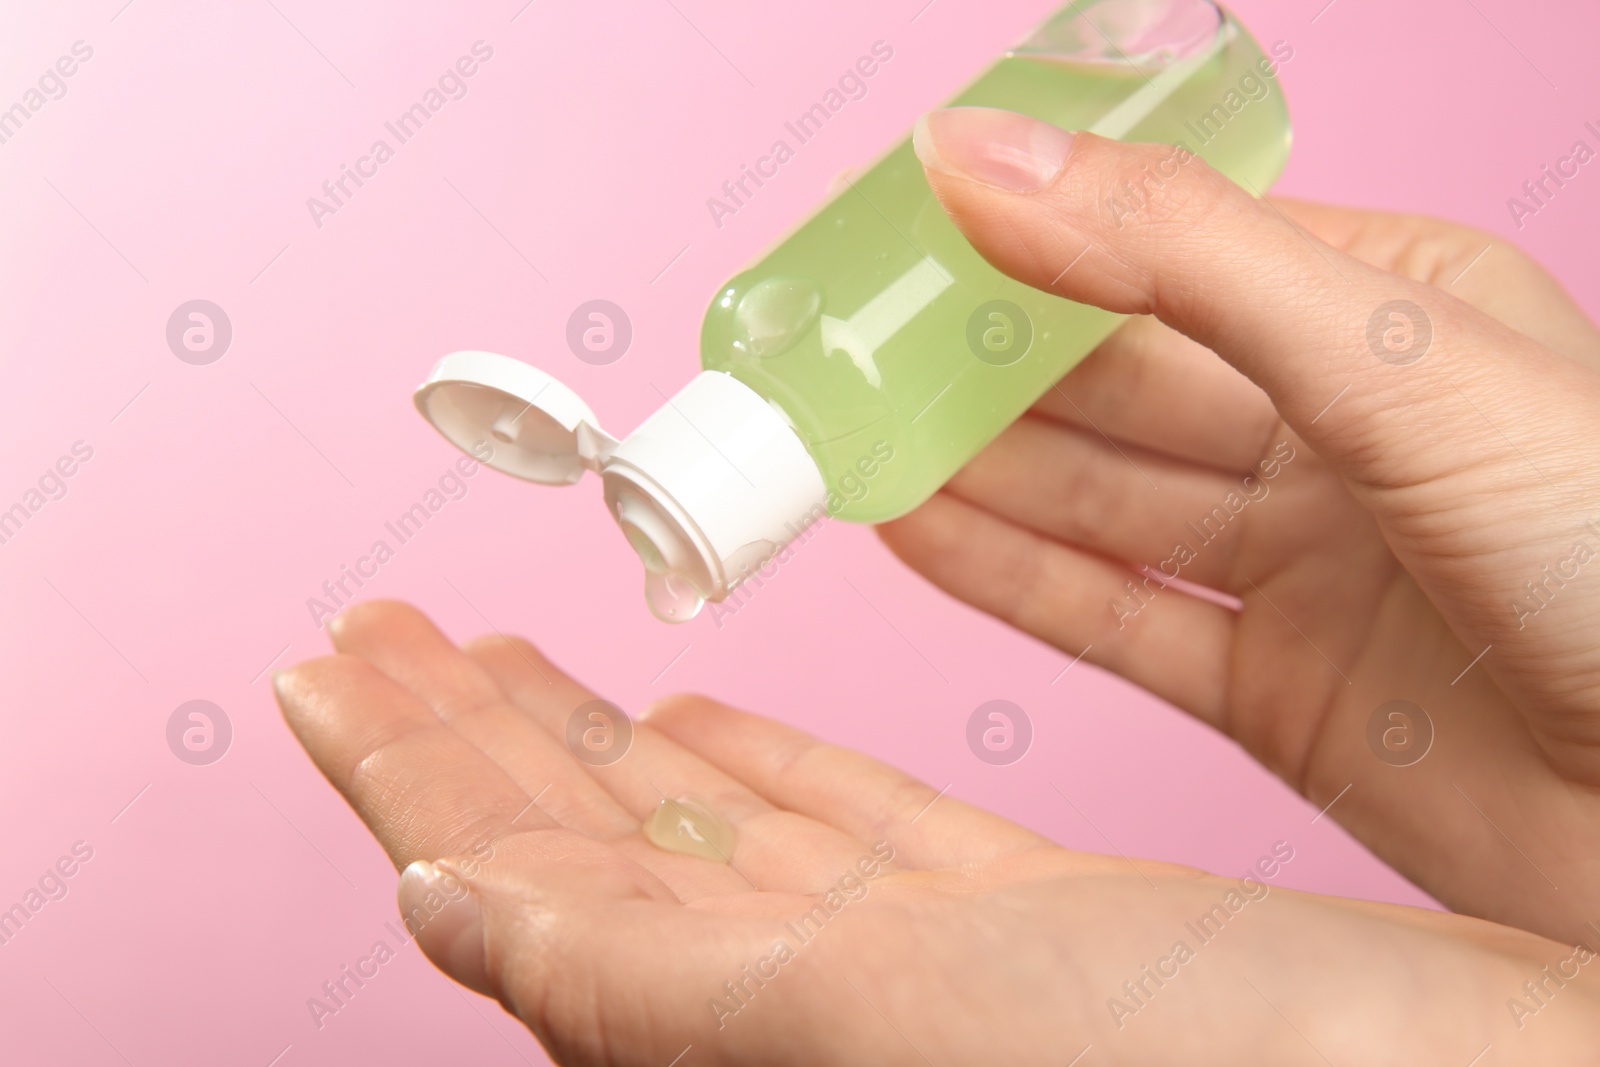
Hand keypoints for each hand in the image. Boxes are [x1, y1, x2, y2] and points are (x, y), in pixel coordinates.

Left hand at [275, 602, 1596, 1064]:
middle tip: (380, 634)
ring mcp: (909, 965)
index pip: (518, 885)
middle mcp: (810, 1009)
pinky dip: (758, 773)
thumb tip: (439, 915)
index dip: (409, 776)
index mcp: (750, 1032)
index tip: (331, 672)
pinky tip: (693, 727)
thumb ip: (653, 983)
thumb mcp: (879, 1014)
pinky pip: (841, 838)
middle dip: (474, 737)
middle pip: (588, 849)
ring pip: (698, 833)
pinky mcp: (1013, 926)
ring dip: (591, 739)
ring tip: (503, 660)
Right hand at [884, 107, 1599, 943]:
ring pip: (1099, 505)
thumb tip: (982, 156)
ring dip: (972, 476)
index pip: (1168, 249)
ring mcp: (1304, 565)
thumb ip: (1177, 258)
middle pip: (1113, 385)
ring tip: (845, 442)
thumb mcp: (1393, 359)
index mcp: (1391, 310)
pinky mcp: (1275, 690)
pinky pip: (1115, 617)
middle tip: (841, 353)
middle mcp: (1340, 432)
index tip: (898, 231)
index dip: (1028, 234)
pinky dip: (1011, 582)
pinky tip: (914, 534)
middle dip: (977, 370)